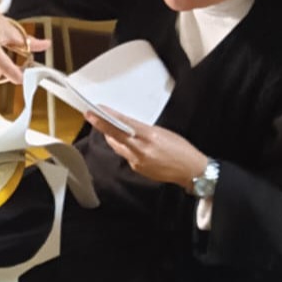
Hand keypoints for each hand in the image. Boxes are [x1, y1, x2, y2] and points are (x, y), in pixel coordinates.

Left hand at [85, 108, 207, 188]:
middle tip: (92, 116)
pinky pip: (125, 155)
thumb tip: (127, 126)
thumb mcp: (162, 132)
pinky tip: (125, 143)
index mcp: (149, 136)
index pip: (122, 124)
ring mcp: (138, 161)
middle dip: (102, 126)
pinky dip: (123, 148)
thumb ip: (142, 129)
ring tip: (106, 127)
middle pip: (114, 136)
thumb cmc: (181, 149)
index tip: (94, 111)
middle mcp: (141, 150)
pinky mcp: (137, 169)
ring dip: (111, 136)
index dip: (106, 118)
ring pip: (117, 146)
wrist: (190, 170)